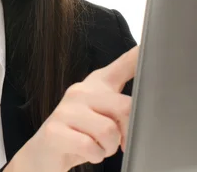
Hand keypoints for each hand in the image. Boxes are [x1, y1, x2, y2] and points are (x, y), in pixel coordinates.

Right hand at [6, 45, 138, 171]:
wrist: (43, 154)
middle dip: (127, 132)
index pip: (124, 64)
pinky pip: (91, 147)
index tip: (153, 41)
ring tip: (97, 147)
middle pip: (125, 106)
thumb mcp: (102, 115)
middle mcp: (80, 91)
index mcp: (96, 84)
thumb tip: (150, 105)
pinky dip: (94, 156)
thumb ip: (124, 106)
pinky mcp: (54, 131)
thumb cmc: (79, 134)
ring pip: (109, 131)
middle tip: (117, 141)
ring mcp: (65, 109)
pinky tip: (86, 152)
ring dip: (108, 148)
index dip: (140, 54)